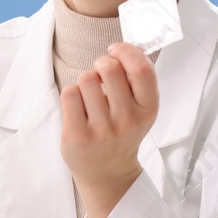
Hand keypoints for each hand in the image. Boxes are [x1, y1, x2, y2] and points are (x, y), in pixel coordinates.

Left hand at [59, 43, 157, 217]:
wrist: (107, 171)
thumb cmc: (122, 132)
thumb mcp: (141, 109)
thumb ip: (137, 81)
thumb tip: (124, 46)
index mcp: (148, 109)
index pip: (142, 70)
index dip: (127, 52)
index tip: (116, 50)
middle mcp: (127, 120)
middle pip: (109, 69)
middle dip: (101, 64)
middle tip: (101, 75)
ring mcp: (102, 129)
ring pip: (86, 79)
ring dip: (85, 82)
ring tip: (90, 98)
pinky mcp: (78, 135)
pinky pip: (69, 93)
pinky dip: (72, 95)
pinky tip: (79, 108)